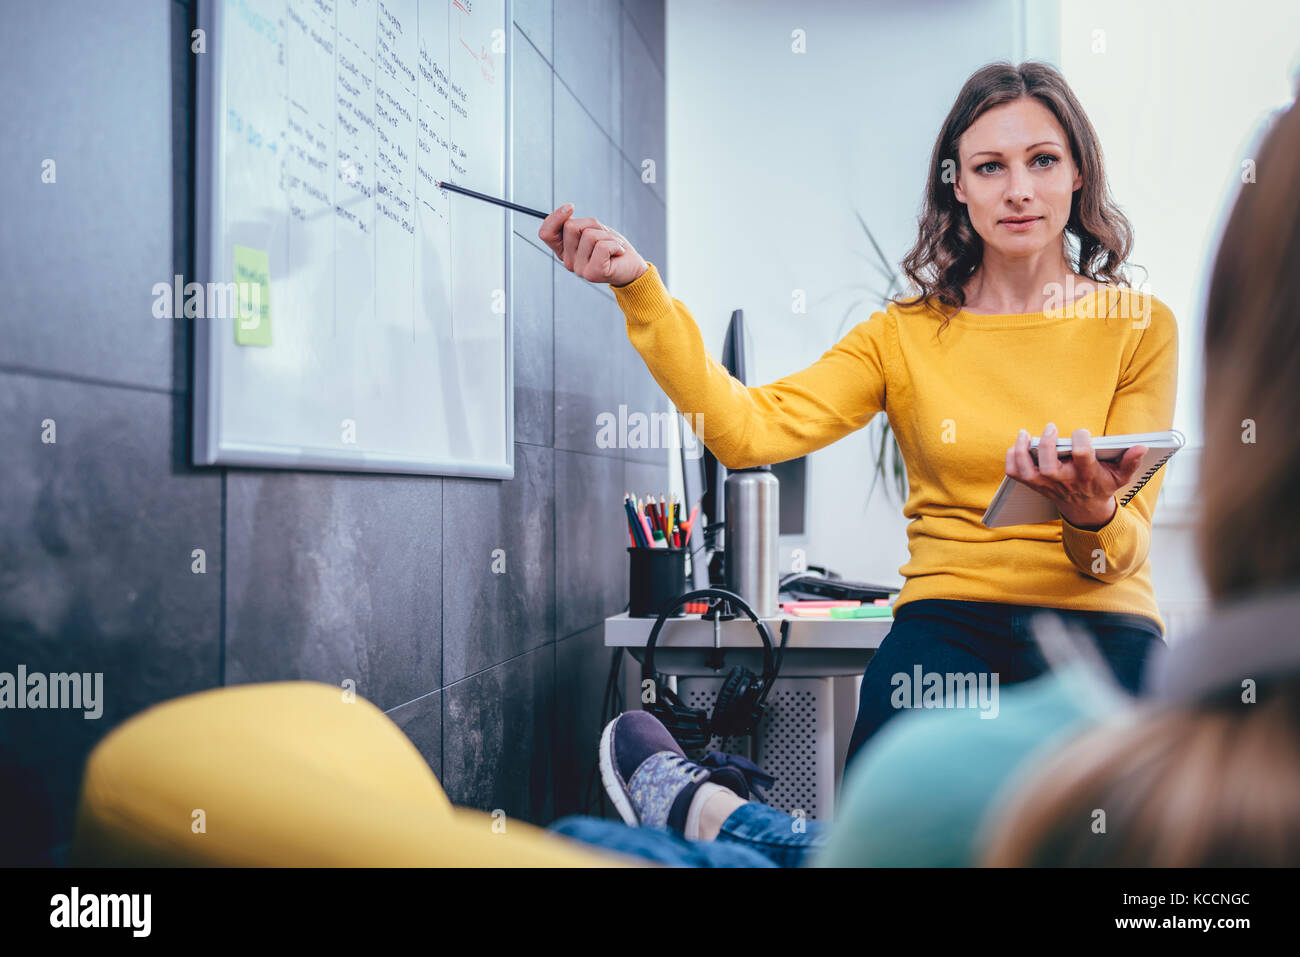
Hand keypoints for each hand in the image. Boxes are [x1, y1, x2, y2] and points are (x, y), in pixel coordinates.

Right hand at [538, 203, 647, 286]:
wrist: (632, 267)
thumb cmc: (612, 246)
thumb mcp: (593, 230)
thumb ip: (577, 224)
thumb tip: (567, 210)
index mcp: (564, 250)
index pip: (546, 233)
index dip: (555, 217)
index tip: (570, 207)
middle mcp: (568, 262)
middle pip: (571, 227)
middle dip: (593, 224)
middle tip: (604, 236)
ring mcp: (579, 269)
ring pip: (589, 235)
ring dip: (607, 235)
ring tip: (613, 246)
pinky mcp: (593, 273)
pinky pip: (603, 246)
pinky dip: (615, 244)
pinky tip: (619, 253)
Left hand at [1005, 424, 1147, 528]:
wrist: (1085, 510)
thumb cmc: (1102, 486)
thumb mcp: (1121, 477)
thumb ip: (1130, 462)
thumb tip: (1141, 447)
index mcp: (1086, 476)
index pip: (1082, 458)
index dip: (1081, 441)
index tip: (1082, 431)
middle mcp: (1064, 481)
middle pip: (1049, 467)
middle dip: (1047, 446)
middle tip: (1050, 428)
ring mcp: (1046, 485)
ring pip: (1028, 472)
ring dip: (1022, 452)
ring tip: (1024, 434)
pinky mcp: (1035, 485)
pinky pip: (1016, 475)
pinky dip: (1012, 460)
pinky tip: (1017, 446)